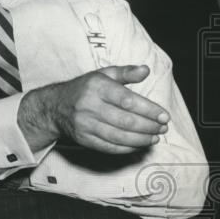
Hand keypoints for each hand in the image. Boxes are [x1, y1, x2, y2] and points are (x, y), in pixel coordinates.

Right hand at [19, 64, 169, 153]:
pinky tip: (140, 144)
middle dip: (149, 127)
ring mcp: (85, 125)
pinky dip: (128, 148)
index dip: (149, 110)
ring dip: (141, 139)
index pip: (127, 100)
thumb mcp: (102, 75)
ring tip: (155, 138)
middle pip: (125, 121)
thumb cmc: (85, 89)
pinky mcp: (84, 139)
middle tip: (163, 128)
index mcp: (97, 87)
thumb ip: (125, 72)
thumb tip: (146, 70)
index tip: (164, 116)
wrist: (55, 107)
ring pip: (119, 136)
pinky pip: (110, 147)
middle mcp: (90, 106)